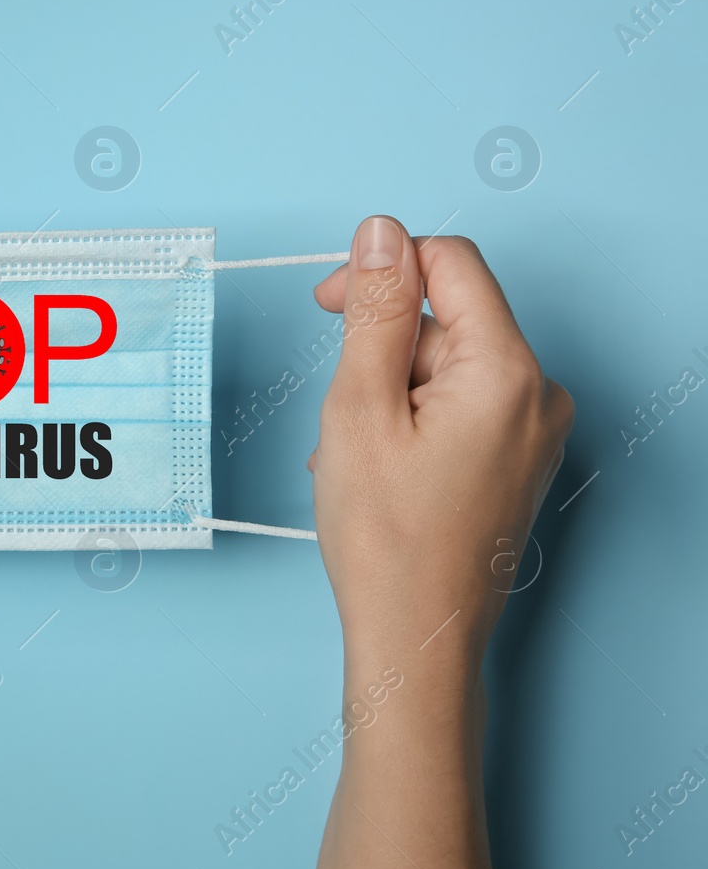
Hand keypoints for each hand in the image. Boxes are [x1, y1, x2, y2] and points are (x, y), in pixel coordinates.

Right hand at [308, 216, 572, 868]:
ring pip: (447, 361)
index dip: (381, 268)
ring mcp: (535, 429)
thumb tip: (381, 233)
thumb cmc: (386, 537)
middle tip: (341, 408)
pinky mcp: (520, 456)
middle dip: (382, 344)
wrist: (417, 635)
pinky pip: (461, 401)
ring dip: (389, 385)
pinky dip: (411, 415)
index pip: (450, 263)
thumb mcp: (358, 406)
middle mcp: (539, 393)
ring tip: (356, 448)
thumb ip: (373, 310)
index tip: (330, 304)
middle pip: (448, 316)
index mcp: (507, 371)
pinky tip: (378, 462)